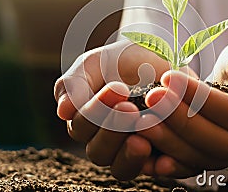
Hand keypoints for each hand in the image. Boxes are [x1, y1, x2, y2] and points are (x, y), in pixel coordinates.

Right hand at [54, 40, 195, 179]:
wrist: (158, 57)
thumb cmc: (120, 61)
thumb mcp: (94, 65)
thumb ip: (75, 84)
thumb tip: (62, 112)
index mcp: (84, 122)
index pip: (82, 127)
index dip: (97, 110)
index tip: (118, 88)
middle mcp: (103, 141)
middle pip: (98, 152)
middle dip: (113, 130)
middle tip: (131, 108)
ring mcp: (128, 151)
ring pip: (120, 168)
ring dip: (129, 154)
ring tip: (143, 137)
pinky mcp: (155, 156)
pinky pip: (151, 170)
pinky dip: (156, 166)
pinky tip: (165, 158)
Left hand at [135, 38, 227, 177]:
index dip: (202, 99)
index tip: (169, 77)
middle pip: (220, 142)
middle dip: (181, 120)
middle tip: (152, 98)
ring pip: (204, 157)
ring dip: (171, 141)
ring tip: (143, 120)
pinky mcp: (216, 160)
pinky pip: (194, 167)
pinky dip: (172, 163)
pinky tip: (150, 156)